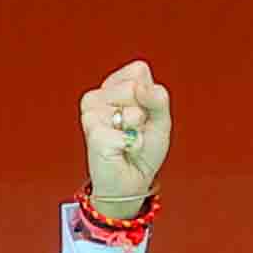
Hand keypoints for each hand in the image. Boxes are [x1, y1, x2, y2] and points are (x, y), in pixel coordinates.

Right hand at [78, 61, 171, 216]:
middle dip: (144, 112)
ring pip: (130, 108)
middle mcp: (98, 97)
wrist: (132, 182)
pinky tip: (122, 150)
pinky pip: (126, 133)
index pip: (138, 70)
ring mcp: (92, 114)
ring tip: (127, 139)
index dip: (148, 94)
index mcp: (113, 87)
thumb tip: (140, 88)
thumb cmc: (143, 151)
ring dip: (137, 129)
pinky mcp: (93, 134)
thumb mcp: (161, 119)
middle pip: (134, 86)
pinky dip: (134, 145)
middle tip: (134, 129)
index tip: (143, 113)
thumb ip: (157, 97)